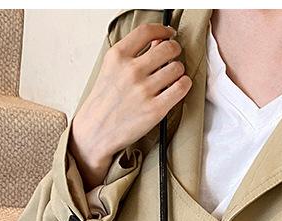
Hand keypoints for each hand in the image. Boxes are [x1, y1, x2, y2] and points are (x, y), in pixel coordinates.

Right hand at [70, 22, 192, 188]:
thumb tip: (158, 41)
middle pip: (167, 48)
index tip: (169, 34)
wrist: (96, 130)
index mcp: (118, 56)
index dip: (163, 30)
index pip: (146, 31)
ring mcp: (144, 90)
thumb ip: (133, 54)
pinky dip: (184, 84)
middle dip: (175, 50)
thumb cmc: (105, 101)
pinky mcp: (156, 109)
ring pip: (177, 68)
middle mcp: (131, 70)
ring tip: (174, 75)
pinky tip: (179, 86)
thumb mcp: (111, 69)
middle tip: (174, 56)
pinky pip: (181, 88)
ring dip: (179, 69)